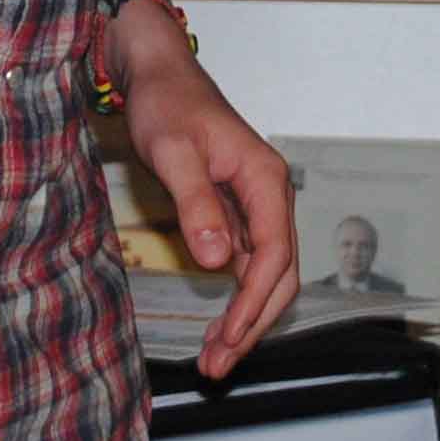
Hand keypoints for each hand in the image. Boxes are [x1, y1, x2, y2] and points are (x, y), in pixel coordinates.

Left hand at [116, 25, 299, 378]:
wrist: (159, 74)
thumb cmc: (167, 105)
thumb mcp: (174, 152)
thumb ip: (196, 204)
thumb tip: (218, 263)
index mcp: (265, 178)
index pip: (274, 255)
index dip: (253, 303)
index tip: (226, 339)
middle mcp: (270, 193)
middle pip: (280, 273)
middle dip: (253, 323)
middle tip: (217, 366)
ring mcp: (255, 203)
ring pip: (265, 273)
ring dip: (245, 317)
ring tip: (213, 359)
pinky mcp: (236, 210)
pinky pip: (247, 263)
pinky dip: (235, 298)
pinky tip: (214, 324)